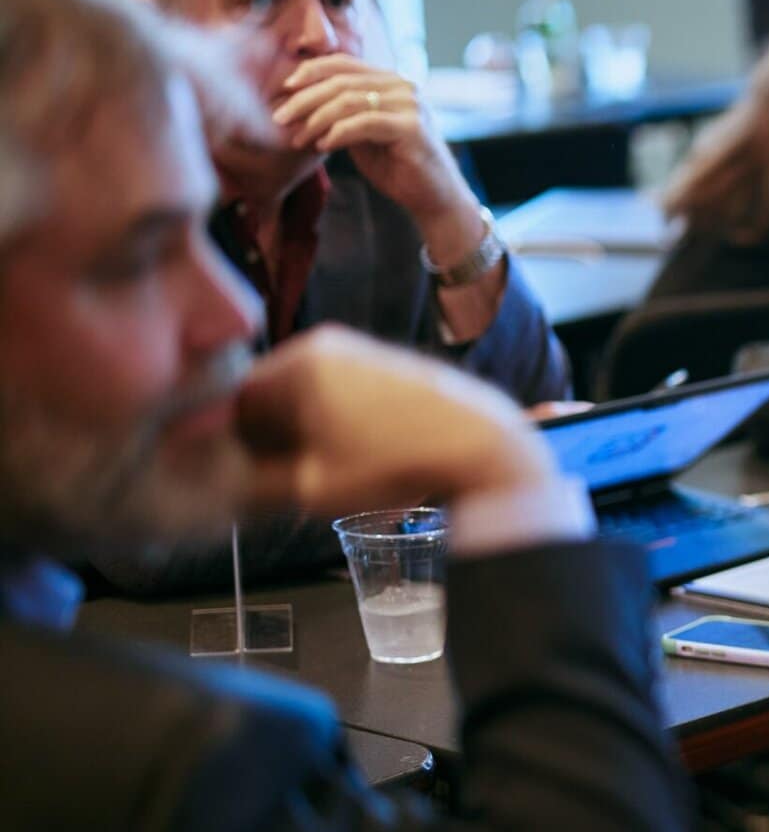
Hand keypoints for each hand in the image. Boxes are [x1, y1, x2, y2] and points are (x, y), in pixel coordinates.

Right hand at [234, 326, 555, 514]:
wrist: (484, 448)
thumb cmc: (398, 465)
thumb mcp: (313, 488)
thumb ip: (254, 481)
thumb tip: (222, 482)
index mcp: (298, 363)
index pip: (231, 400)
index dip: (227, 443)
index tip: (232, 474)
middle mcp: (326, 344)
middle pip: (269, 394)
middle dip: (267, 436)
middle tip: (278, 478)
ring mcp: (362, 350)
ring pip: (305, 394)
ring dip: (301, 431)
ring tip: (321, 471)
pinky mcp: (390, 365)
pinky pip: (339, 392)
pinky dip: (334, 421)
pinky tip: (353, 455)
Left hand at [273, 55, 483, 261]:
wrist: (435, 200)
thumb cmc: (399, 169)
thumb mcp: (364, 134)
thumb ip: (343, 114)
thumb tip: (300, 101)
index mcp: (392, 82)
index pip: (344, 63)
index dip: (311, 71)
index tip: (284, 89)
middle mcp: (404, 87)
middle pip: (341, 81)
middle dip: (304, 99)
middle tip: (280, 118)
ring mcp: (410, 105)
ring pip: (349, 101)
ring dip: (316, 120)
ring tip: (299, 138)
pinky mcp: (412, 128)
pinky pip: (363, 123)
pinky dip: (337, 133)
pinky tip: (323, 145)